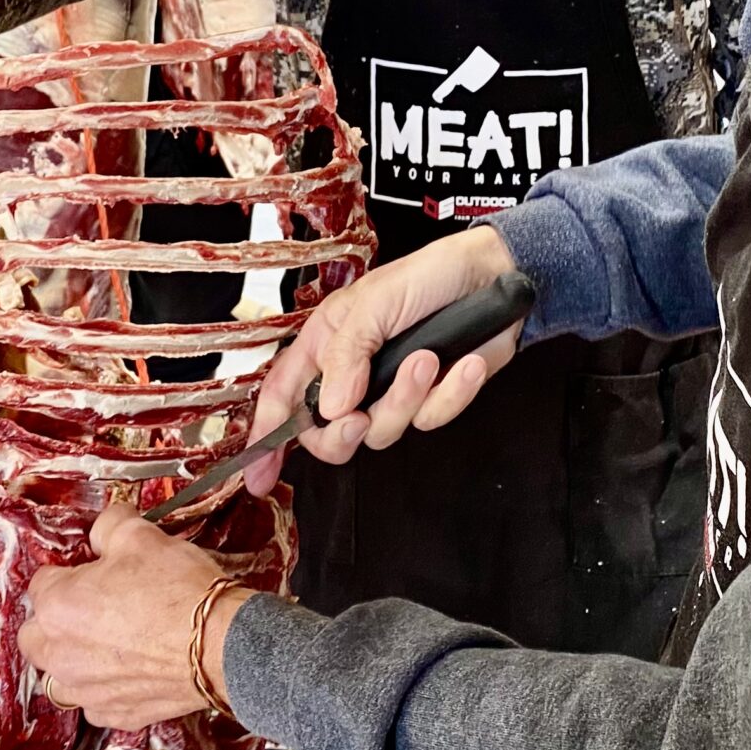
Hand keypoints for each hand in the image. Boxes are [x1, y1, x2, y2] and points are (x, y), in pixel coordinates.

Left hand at [18, 506, 247, 728]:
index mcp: (56, 606)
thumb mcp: (141, 536)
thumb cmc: (177, 588)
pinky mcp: (115, 714)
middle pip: (35, 636)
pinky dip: (106, 688)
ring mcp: (86, 690)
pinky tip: (132, 671)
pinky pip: (95, 702)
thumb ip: (109, 526)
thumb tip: (102, 530)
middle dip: (54, 621)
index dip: (69, 572)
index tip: (94, 571)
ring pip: (60, 675)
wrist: (221, 644)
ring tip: (110, 644)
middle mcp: (59, 654)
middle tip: (91, 607)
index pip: (41, 582)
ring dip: (74, 660)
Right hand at [245, 226, 521, 495]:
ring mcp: (393, 390)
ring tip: (427, 359)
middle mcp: (354, 374)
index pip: (284, 396)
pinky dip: (450, 394)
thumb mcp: (374, 302)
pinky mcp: (433, 398)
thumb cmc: (428, 276)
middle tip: (358, 418)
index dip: (267, 438)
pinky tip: (464, 364)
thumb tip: (332, 409)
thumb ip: (346, 355)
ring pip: (382, 432)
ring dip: (406, 398)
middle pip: (328, 433)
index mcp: (326, 344)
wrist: (493, 276)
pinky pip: (432, 419)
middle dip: (341, 435)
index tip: (257, 474)